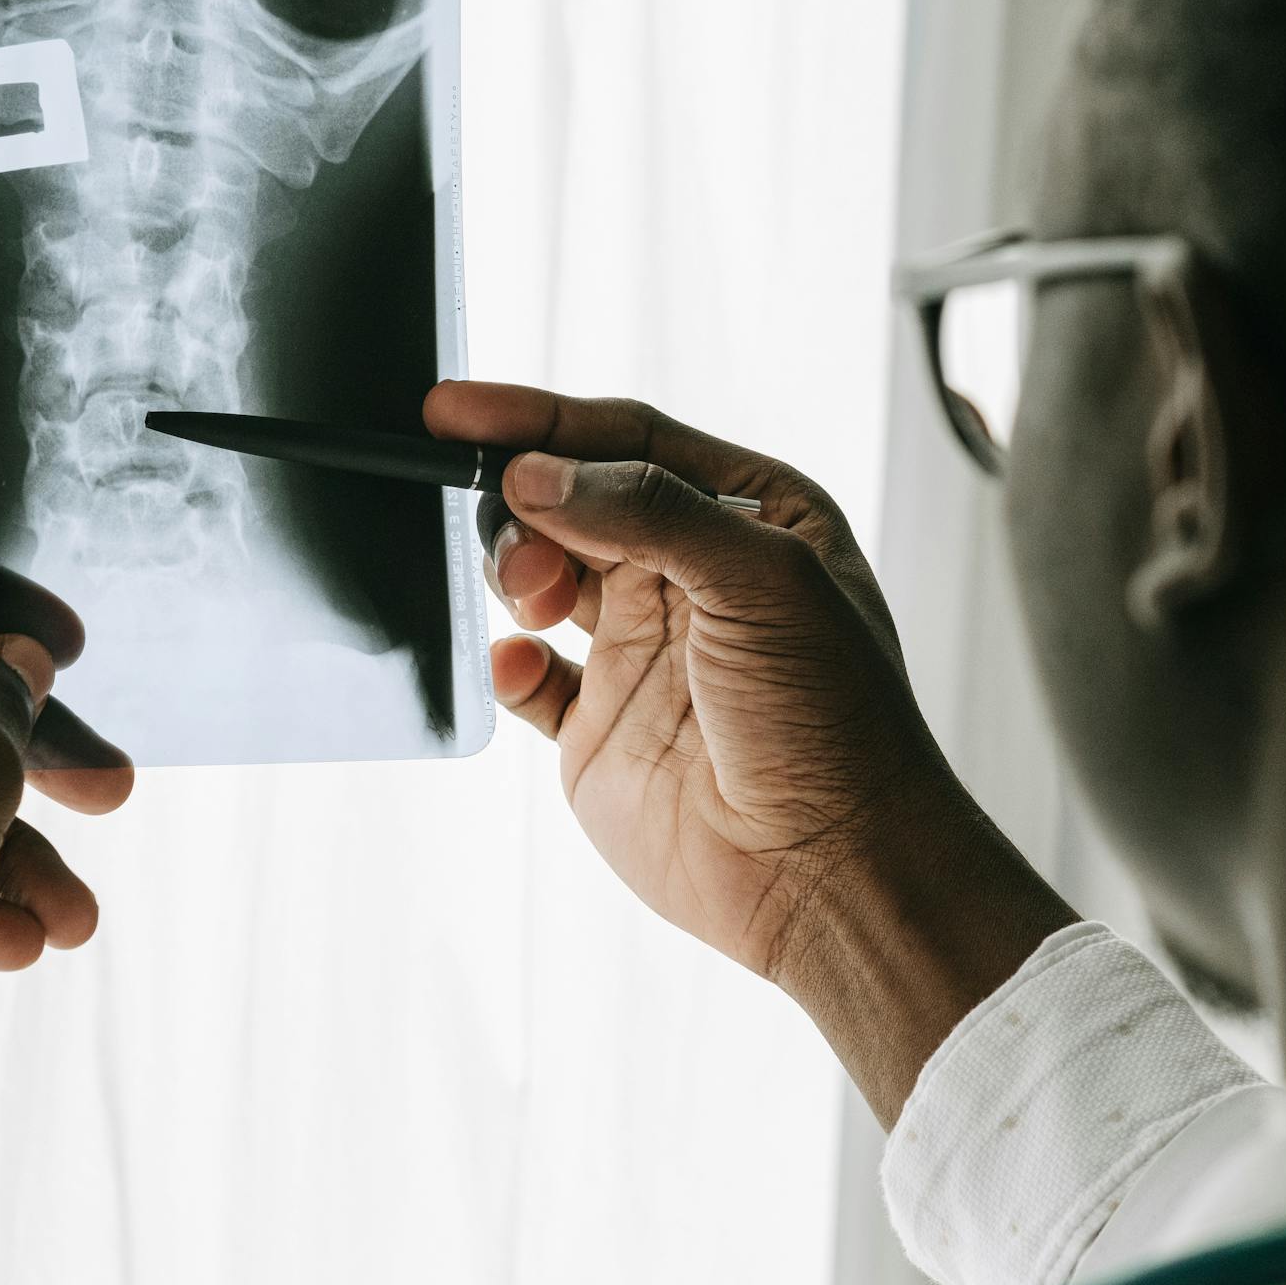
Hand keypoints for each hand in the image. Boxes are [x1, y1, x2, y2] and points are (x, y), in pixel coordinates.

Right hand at [425, 385, 1075, 1120]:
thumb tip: (534, 472)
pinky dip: (505, 662)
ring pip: (540, 576)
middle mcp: (693, 576)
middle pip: (573, 499)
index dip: (540, 420)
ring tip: (530, 598)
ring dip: (515, 570)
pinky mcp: (600, 729)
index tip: (451, 410)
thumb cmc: (834, 723)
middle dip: (524, 498)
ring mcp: (643, 653)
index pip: (629, 442)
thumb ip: (646, 510)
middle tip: (515, 528)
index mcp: (751, 518)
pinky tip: (518, 665)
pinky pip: (526, 678)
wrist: (830, 874)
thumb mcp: (761, 580)